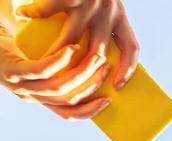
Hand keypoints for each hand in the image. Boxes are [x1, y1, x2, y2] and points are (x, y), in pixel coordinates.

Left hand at [0, 20, 110, 119]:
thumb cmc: (13, 48)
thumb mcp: (38, 65)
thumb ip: (58, 73)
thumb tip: (90, 72)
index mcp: (40, 100)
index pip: (70, 114)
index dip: (90, 110)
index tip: (108, 99)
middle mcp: (31, 97)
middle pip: (69, 99)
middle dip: (92, 85)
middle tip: (106, 68)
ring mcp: (21, 86)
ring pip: (60, 86)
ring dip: (82, 72)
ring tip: (95, 56)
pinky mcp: (13, 71)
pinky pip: (42, 70)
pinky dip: (60, 61)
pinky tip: (72, 48)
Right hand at [17, 0, 138, 88]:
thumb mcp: (106, 6)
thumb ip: (105, 27)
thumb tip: (98, 59)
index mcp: (120, 17)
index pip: (132, 49)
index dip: (127, 70)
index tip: (117, 86)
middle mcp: (107, 12)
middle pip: (98, 52)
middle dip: (84, 73)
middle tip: (71, 83)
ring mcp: (88, 4)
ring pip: (72, 41)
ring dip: (57, 55)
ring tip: (45, 64)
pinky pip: (48, 10)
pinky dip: (33, 14)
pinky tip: (24, 17)